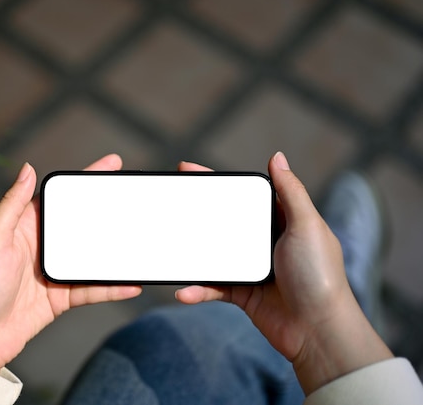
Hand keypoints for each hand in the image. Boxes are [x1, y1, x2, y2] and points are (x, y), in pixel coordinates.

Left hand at [0, 154, 141, 373]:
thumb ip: (11, 205)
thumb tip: (27, 168)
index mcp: (23, 225)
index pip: (59, 196)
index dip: (86, 178)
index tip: (112, 164)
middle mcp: (42, 245)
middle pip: (82, 222)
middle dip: (110, 207)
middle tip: (138, 193)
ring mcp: (54, 271)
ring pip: (92, 255)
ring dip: (116, 248)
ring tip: (142, 238)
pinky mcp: (61, 297)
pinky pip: (92, 288)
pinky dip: (111, 287)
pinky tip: (131, 284)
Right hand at [175, 152, 391, 393]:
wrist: (317, 330)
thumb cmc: (319, 275)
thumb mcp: (307, 225)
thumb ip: (291, 191)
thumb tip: (277, 156)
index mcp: (282, 221)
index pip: (246, 195)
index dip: (218, 182)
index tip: (191, 170)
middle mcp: (266, 241)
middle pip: (224, 220)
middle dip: (196, 210)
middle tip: (170, 197)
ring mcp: (252, 267)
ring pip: (214, 254)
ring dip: (192, 252)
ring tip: (169, 246)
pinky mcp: (243, 293)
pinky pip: (214, 287)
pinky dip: (199, 289)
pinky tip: (184, 292)